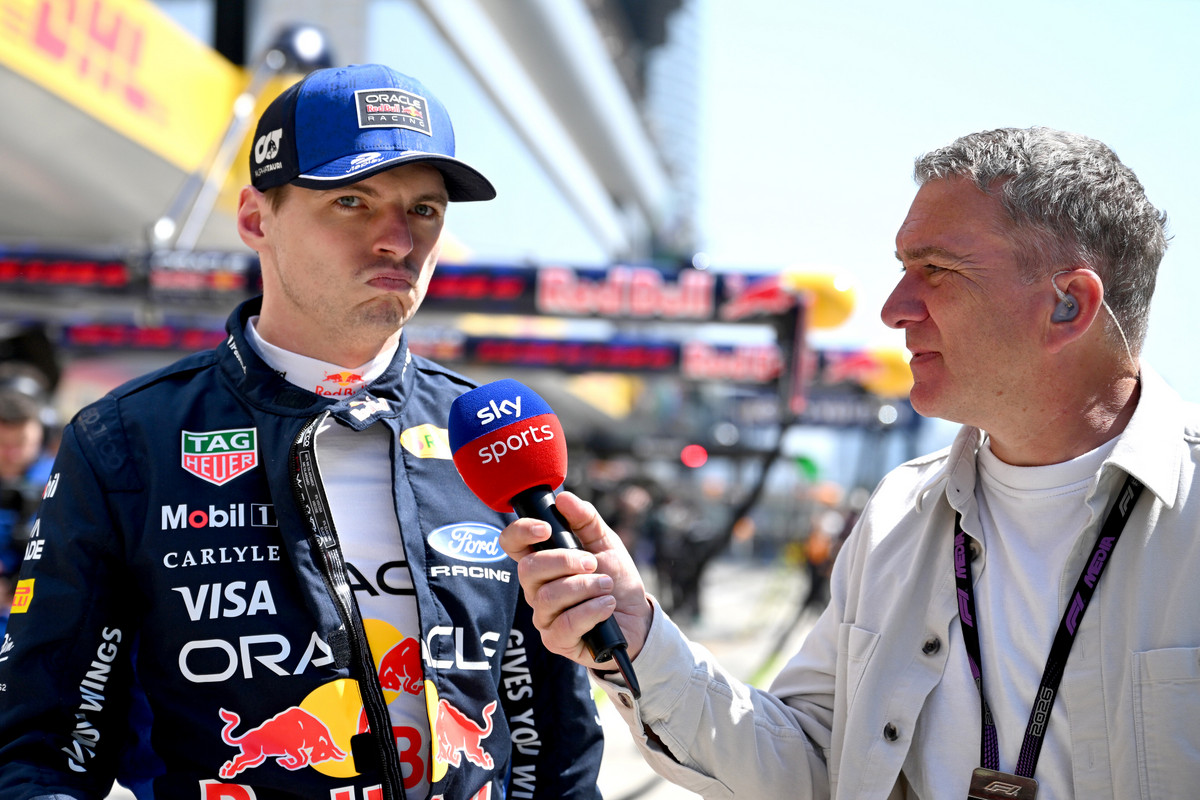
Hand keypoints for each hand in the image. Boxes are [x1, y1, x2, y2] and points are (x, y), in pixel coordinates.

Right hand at [500, 491, 652, 668]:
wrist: (638, 617)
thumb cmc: (615, 579)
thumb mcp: (606, 542)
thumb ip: (586, 519)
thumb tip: (564, 499)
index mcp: (543, 561)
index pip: (511, 544)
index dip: (520, 532)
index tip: (546, 529)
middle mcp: (536, 588)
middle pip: (528, 569)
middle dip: (564, 561)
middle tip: (593, 562)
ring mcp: (544, 616)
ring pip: (548, 596)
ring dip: (584, 587)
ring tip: (606, 585)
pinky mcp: (557, 640)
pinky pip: (565, 624)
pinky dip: (591, 610)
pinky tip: (607, 605)